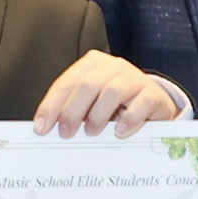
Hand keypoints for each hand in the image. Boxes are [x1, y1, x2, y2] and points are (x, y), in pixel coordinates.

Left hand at [34, 51, 182, 138]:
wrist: (155, 106)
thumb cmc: (118, 106)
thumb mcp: (92, 103)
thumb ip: (74, 110)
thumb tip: (48, 128)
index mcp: (93, 65)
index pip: (66, 83)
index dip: (52, 105)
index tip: (42, 127)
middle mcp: (113, 66)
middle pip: (87, 86)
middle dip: (72, 112)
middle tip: (66, 133)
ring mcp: (135, 78)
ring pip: (111, 92)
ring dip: (97, 115)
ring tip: (92, 132)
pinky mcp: (153, 93)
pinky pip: (140, 104)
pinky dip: (128, 120)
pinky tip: (119, 132)